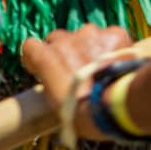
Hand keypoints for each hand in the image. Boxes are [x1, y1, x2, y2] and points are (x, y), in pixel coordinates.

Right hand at [17, 24, 136, 140]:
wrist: (119, 108)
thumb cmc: (83, 115)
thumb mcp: (56, 104)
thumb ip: (52, 83)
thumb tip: (57, 84)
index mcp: (46, 57)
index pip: (31, 47)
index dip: (37, 59)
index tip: (44, 71)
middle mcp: (65, 40)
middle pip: (59, 39)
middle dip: (65, 52)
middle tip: (76, 72)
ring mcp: (91, 34)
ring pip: (85, 35)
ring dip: (89, 47)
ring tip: (101, 68)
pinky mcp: (114, 34)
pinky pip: (110, 36)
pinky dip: (113, 46)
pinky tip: (118, 63)